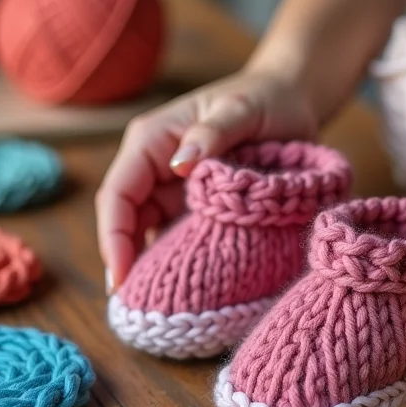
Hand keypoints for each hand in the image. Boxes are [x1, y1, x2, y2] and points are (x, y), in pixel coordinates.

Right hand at [96, 70, 316, 290]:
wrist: (292, 101)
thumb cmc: (266, 99)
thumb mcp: (242, 109)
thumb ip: (213, 133)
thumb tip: (180, 164)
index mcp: (152, 141)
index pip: (118, 194)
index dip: (113, 238)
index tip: (122, 279)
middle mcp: (156, 166)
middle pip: (127, 220)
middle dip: (127, 262)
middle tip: (140, 307)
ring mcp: (174, 187)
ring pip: (148, 233)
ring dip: (152, 265)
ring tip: (162, 306)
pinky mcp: (196, 203)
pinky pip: (178, 234)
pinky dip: (180, 258)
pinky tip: (190, 287)